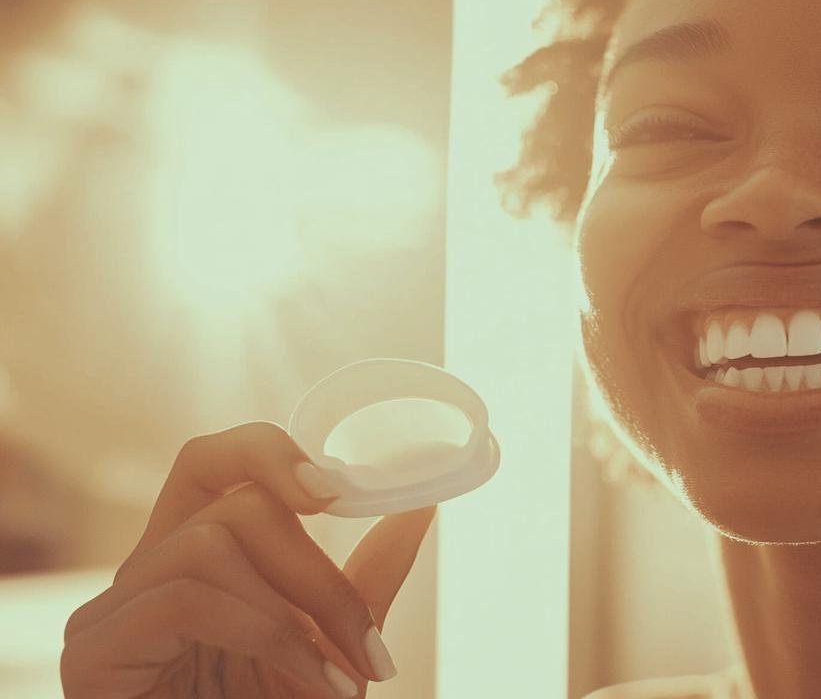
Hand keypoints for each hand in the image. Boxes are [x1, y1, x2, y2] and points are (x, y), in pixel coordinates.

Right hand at [60, 421, 434, 697]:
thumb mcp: (330, 649)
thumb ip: (363, 584)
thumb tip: (418, 509)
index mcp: (198, 561)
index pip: (212, 462)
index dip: (269, 454)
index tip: (337, 491)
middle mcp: (148, 574)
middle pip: (232, 499)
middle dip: (318, 567)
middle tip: (365, 639)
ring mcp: (112, 611)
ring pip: (211, 543)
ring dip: (297, 612)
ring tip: (336, 679)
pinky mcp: (93, 650)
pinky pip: (184, 597)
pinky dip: (264, 635)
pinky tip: (303, 680)